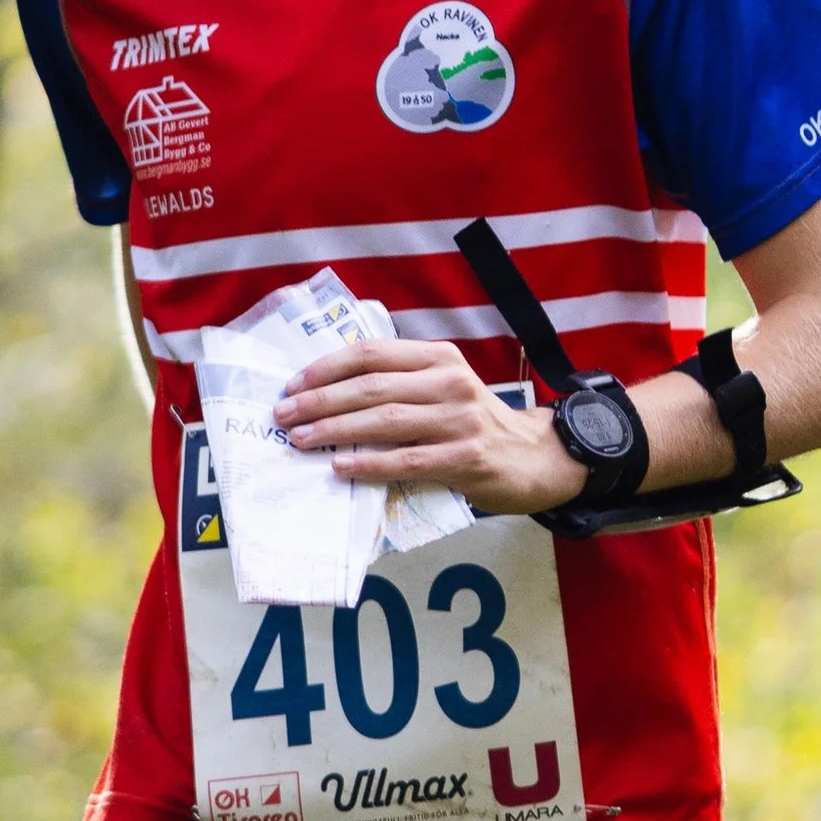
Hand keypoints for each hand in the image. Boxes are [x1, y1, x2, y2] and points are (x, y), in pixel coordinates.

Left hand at [272, 335, 587, 516]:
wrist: (537, 457)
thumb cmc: (477, 424)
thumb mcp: (445, 388)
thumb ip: (401, 384)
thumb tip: (331, 394)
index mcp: (439, 357)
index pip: (372, 353)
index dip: (326, 368)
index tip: (292, 385)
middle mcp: (449, 382)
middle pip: (371, 386)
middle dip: (319, 400)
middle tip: (283, 415)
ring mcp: (459, 420)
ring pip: (384, 421)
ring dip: (335, 431)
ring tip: (301, 440)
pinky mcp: (465, 458)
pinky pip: (407, 461)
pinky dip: (369, 464)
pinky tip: (341, 467)